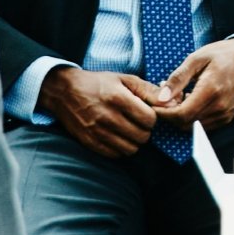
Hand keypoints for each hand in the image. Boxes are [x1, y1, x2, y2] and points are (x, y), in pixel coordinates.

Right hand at [37, 66, 169, 158]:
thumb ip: (148, 90)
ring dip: (134, 141)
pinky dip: (120, 148)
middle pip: (142, 136)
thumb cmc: (98, 84)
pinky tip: (117, 136)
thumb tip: (170, 103)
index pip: (149, 119)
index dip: (153, 117)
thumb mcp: (124, 79)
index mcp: (117, 97)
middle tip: (139, 123)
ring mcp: (97, 131)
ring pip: (130, 149)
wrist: (63, 91)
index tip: (147, 113)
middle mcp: (106, 116)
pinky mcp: (89, 142)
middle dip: (145, 131)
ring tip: (129, 130)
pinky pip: (115, 155)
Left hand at [155, 38, 233, 130]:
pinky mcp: (227, 118)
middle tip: (165, 98)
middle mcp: (220, 107)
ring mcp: (225, 115)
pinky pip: (203, 125)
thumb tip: (161, 97)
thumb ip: (177, 79)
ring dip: (180, 117)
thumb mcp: (196, 59)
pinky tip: (190, 101)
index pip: (181, 115)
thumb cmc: (222, 54)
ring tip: (178, 97)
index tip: (154, 104)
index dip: (164, 114)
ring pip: (193, 127)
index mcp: (211, 90)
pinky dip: (192, 118)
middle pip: (185, 124)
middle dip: (170, 115)